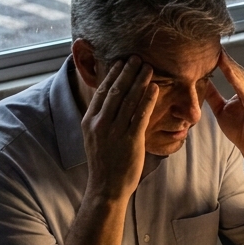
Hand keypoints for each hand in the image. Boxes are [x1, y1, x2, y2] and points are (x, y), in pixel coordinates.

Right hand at [82, 57, 157, 201]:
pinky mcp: (130, 140)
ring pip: (128, 99)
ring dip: (139, 81)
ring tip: (148, 67)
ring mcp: (114, 131)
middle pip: (115, 91)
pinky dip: (147, 99)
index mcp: (89, 120)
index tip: (121, 62)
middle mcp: (99, 123)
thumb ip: (100, 118)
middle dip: (127, 72)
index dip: (112, 75)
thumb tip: (109, 100)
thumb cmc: (104, 162)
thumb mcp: (94, 137)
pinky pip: (140, 115)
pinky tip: (154, 88)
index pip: (102, 91)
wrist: (106, 187)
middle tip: (137, 57)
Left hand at [204, 50, 243, 173]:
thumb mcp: (221, 110)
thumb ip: (213, 95)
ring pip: (240, 75)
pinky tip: (224, 67)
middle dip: (223, 56)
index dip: (220, 59)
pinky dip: (234, 77)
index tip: (206, 46)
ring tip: (215, 50)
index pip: (232, 69)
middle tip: (208, 41)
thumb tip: (200, 82)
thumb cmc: (242, 131)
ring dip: (227, 63)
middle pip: (237, 69)